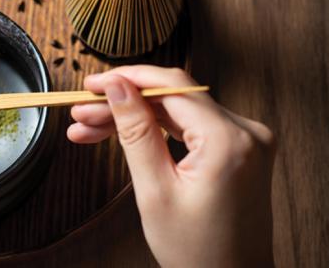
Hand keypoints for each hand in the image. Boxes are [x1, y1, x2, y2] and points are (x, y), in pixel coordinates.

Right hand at [68, 66, 274, 266]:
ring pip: (177, 110)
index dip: (126, 79)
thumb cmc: (198, 252)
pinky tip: (120, 133)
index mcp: (228, 140)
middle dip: (122, 102)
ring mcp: (246, 140)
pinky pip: (190, 126)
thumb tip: (117, 88)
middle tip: (82, 112)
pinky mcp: (239, 149)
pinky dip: (156, 129)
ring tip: (90, 127)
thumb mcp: (155, 190)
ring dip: (134, 116)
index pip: (170, 87)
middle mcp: (246, 132)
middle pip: (171, 98)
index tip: (91, 84)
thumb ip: (135, 131)